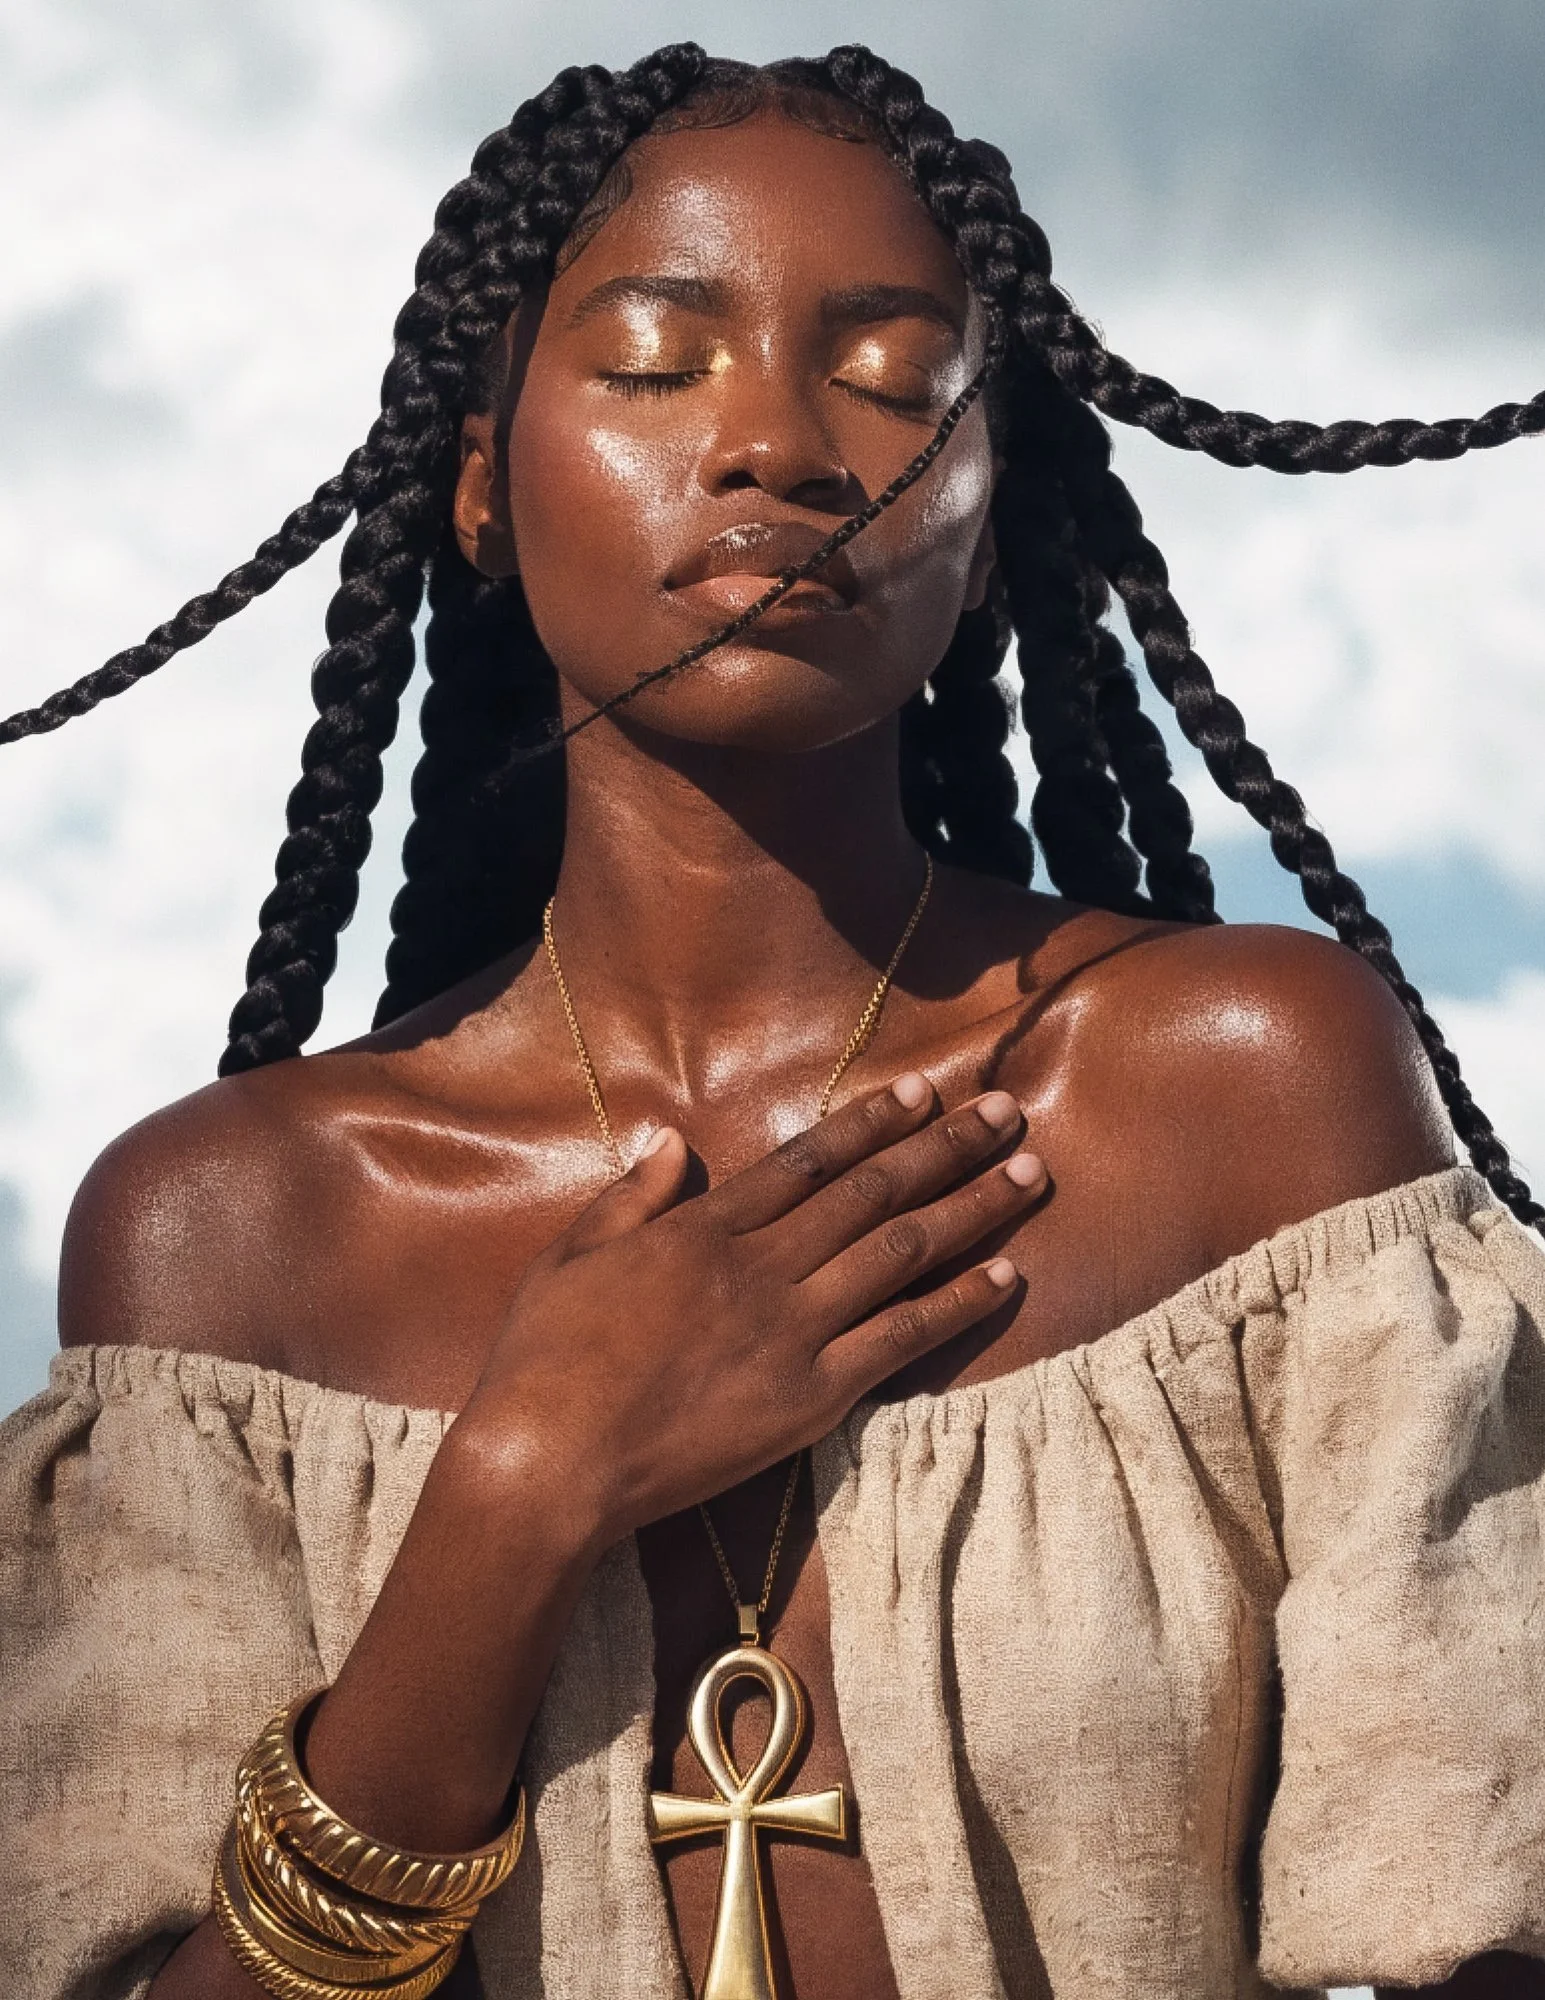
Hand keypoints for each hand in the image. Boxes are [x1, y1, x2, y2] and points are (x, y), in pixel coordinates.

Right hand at [462, 1073, 1043, 1543]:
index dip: (874, 1121)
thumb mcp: (571, 1256)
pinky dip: (958, 1303)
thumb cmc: (544, 1359)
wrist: (550, 1459)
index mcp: (705, 1227)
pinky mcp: (811, 1396)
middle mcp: (762, 1265)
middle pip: (874, 1192)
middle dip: (948, 1147)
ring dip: (973, 1208)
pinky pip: (902, 1338)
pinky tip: (1006, 1275)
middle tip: (1007, 1113)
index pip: (810, 1158)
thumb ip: (630, 1195)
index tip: (926, 1092)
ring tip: (1030, 1174)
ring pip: (902, 1252)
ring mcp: (792, 1329)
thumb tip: (670, 1138)